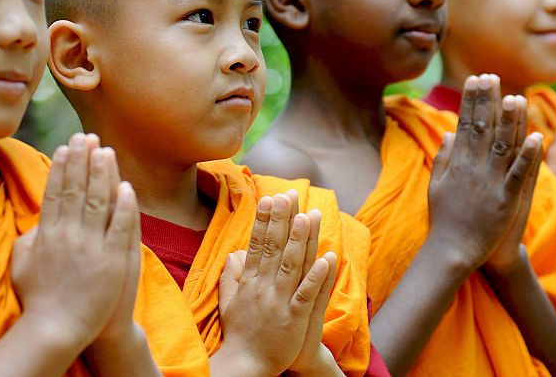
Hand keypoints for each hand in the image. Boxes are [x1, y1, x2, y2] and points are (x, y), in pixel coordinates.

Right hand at [11, 133, 139, 352]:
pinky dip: (123, 206)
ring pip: (97, 202)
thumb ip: (29, 237)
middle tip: (86, 136)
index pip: (55, 192)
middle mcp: (68, 235)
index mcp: (47, 234)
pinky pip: (119, 227)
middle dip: (82, 160)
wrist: (57, 329)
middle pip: (75, 189)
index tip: (66, 146)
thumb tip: (35, 218)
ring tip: (105, 150)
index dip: (61, 167)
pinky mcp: (112, 261)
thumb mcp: (22, 263)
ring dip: (102, 174)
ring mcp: (91, 248)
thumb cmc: (38, 299)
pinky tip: (126, 187)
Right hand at [213, 191, 335, 375]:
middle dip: (282, 220)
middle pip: (274, 248)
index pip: (257, 244)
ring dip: (300, 240)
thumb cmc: (240, 332)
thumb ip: (231, 276)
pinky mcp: (294, 319)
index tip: (269, 198)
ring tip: (308, 216)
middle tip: (289, 195)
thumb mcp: (228, 301)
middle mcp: (262, 287)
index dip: (263, 220)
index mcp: (249, 281)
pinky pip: (307, 294)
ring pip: (291, 265)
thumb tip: (233, 253)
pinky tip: (328, 258)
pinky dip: (318, 277)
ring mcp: (278, 302)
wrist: (247, 365)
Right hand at [428, 74, 543, 270]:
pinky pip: (519, 174)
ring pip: (502, 146)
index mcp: (456, 164)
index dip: (470, 102)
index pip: (464, 125)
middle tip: (492, 77)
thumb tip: (450, 132)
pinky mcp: (506, 200)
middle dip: (487, 101)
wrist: (452, 250)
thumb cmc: (444, 219)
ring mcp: (490, 184)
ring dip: (510, 122)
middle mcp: (472, 169)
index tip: (475, 81)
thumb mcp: (436, 184)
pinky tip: (538, 137)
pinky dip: (528, 156)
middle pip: (482, 129)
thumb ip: (444, 157)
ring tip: (516, 97)